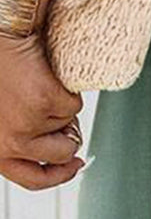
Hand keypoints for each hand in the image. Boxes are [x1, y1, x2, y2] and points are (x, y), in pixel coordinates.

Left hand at [0, 29, 85, 188]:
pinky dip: (66, 90)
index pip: (32, 180)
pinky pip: (73, 105)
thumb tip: (68, 155)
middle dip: (69, 140)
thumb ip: (25, 140)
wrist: (2, 39)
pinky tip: (46, 76)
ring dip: (63, 109)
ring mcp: (27, 124)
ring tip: (41, 86)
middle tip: (68, 124)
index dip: (59, 176)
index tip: (75, 165)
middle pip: (59, 156)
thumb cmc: (2, 74)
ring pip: (70, 126)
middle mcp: (8, 143)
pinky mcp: (45, 102)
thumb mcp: (6, 118)